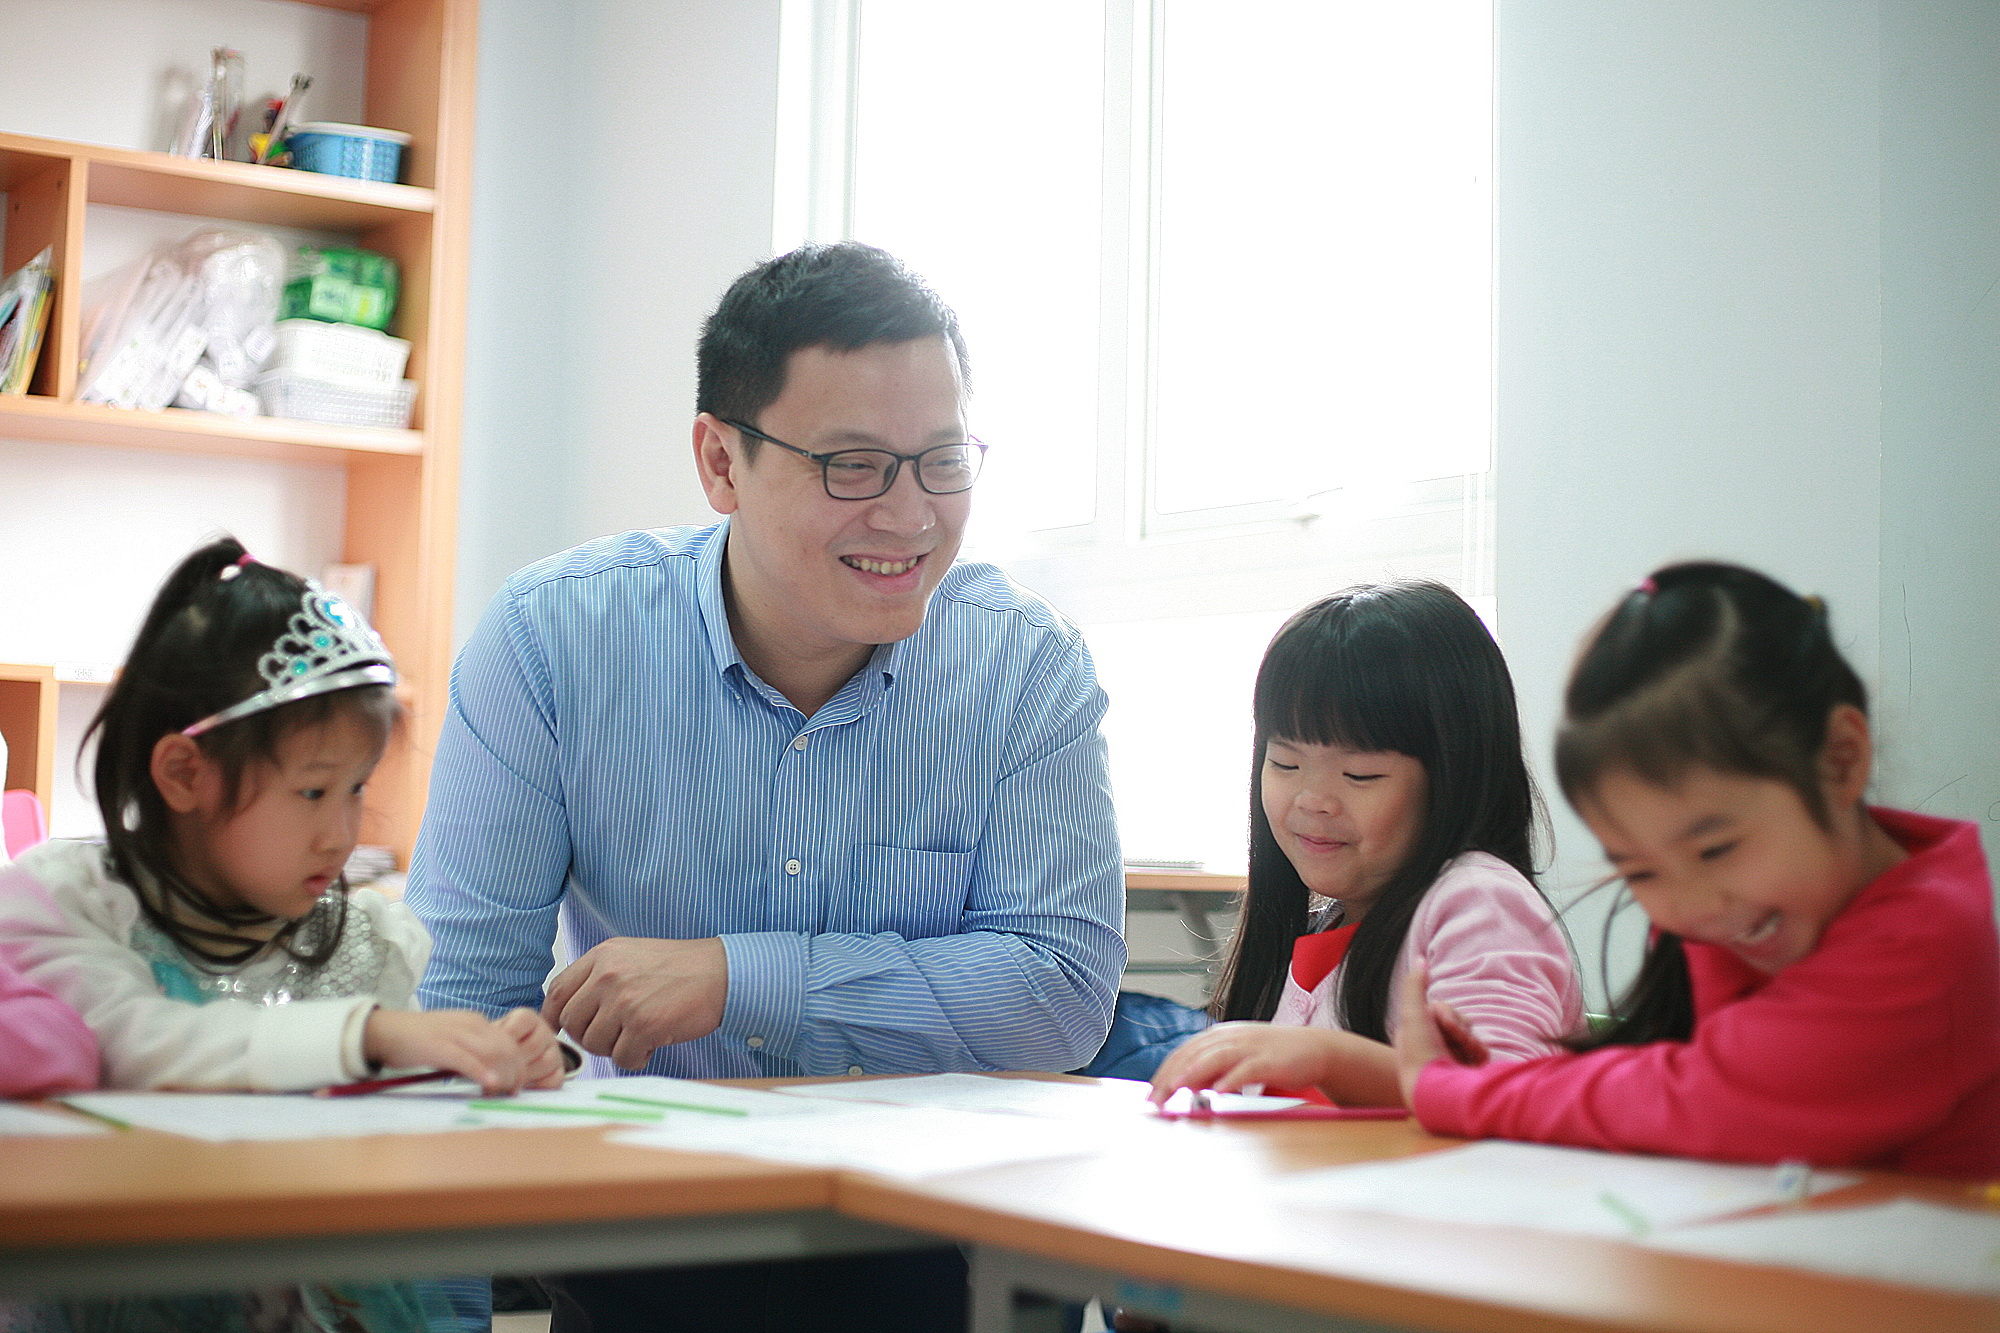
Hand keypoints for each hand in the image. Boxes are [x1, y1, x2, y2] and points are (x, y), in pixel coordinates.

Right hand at [363, 1007, 566, 1094]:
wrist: (384, 1030)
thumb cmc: (418, 1041)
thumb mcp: (453, 1041)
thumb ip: (472, 1052)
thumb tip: (493, 1075)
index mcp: (476, 1022)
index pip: (511, 1043)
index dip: (519, 1066)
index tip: (517, 1086)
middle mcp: (472, 1024)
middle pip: (508, 1049)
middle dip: (516, 1073)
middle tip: (512, 1094)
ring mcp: (456, 1033)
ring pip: (494, 1053)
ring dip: (503, 1076)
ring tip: (501, 1094)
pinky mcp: (439, 1045)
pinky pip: (467, 1059)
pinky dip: (482, 1073)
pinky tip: (490, 1085)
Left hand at [542, 937, 727, 1069]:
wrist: (722, 973)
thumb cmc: (681, 968)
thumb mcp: (632, 956)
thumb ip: (600, 976)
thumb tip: (571, 1010)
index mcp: (603, 955)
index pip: (558, 990)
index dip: (555, 1016)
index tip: (560, 1030)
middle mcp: (608, 975)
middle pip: (572, 1022)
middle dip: (589, 1036)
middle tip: (615, 1035)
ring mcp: (625, 1000)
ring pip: (594, 1044)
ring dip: (614, 1049)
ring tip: (639, 1037)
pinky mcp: (643, 1025)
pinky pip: (622, 1058)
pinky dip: (636, 1059)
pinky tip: (652, 1045)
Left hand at [1148, 1021, 1400, 1107]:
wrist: (1316, 1049)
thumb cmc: (1274, 1057)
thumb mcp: (1238, 1058)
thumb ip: (1213, 1069)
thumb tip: (1185, 1085)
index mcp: (1221, 1036)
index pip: (1185, 1051)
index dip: (1166, 1071)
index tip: (1151, 1093)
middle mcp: (1231, 1037)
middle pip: (1193, 1054)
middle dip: (1171, 1076)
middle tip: (1155, 1099)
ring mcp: (1250, 1047)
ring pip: (1214, 1058)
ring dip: (1192, 1074)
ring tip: (1175, 1089)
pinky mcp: (1268, 1060)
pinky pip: (1245, 1070)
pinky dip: (1229, 1080)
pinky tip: (1217, 1092)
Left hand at [1390, 965, 1487, 1105]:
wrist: (1436, 1091)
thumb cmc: (1419, 1052)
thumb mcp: (1412, 1013)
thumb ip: (1415, 985)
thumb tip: (1420, 959)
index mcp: (1419, 1032)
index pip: (1442, 1008)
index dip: (1444, 1012)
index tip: (1436, 1020)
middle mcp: (1435, 1045)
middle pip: (1459, 1018)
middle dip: (1458, 1025)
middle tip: (1450, 1037)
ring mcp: (1453, 1058)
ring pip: (1472, 1033)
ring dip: (1468, 1039)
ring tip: (1460, 1053)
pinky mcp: (1469, 1070)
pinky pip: (1482, 1050)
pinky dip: (1478, 1052)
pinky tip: (1470, 1062)